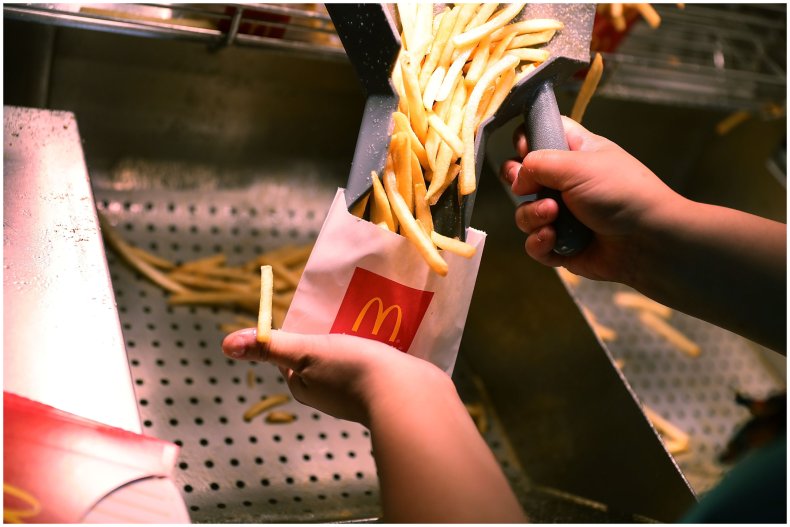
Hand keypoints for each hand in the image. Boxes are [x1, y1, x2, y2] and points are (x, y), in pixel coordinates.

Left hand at [221, 329, 454, 426]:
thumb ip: (271, 346)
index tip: (316, 309)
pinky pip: (376, 362)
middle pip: (323, 352)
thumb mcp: (307, 352)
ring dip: (358, 336)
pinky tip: (389, 331)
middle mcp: (329, 393)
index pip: (293, 353)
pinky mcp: (385, 388)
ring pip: (352, 356)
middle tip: (346, 307)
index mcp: (306, 387)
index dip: (302, 329)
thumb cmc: (353, 371)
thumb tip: (227, 344)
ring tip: (369, 313)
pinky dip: (379, 346)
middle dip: (332, 330)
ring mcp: (359, 392)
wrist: (408, 396)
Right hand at [500, 116, 682, 284]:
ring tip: (553, 217)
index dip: (526, 140)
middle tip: (526, 187)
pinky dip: (539, 242)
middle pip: (522, 177)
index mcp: (575, 153)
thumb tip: (518, 180)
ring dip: (532, 216)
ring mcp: (562, 216)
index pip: (541, 135)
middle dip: (518, 183)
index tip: (524, 149)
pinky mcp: (561, 246)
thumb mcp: (578, 165)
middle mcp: (566, 183)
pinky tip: (552, 239)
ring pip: (525, 213)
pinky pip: (534, 244)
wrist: (649, 242)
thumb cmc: (621, 193)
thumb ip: (538, 163)